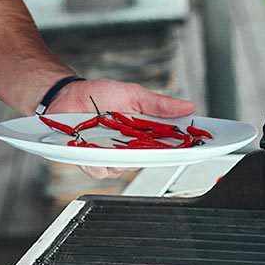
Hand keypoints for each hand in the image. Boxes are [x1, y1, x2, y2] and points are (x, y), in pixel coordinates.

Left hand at [47, 78, 196, 180]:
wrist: (67, 96)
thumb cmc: (99, 94)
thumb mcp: (133, 94)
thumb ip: (159, 104)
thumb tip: (188, 106)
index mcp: (144, 133)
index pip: (169, 146)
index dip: (183, 149)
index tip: (197, 147)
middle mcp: (130, 148)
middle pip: (149, 161)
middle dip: (150, 153)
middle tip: (144, 140)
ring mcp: (111, 156)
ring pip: (124, 169)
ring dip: (120, 156)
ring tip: (110, 137)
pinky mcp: (91, 161)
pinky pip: (100, 170)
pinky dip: (97, 160)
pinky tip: (92, 146)